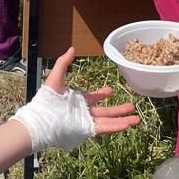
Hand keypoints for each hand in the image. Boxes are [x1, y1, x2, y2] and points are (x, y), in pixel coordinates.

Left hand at [11, 47, 138, 150]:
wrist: (41, 121)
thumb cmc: (47, 100)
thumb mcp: (56, 77)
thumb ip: (64, 62)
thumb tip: (72, 48)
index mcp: (78, 101)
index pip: (93, 98)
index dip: (101, 94)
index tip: (110, 90)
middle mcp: (84, 113)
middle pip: (105, 111)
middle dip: (118, 109)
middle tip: (131, 106)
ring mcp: (87, 122)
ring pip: (109, 121)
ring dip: (123, 120)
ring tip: (136, 119)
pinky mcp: (88, 130)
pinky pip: (105, 128)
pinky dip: (116, 126)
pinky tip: (127, 124)